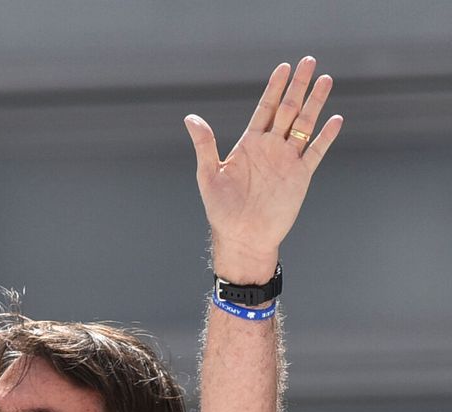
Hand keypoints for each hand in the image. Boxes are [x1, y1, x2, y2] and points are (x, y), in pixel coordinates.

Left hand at [185, 57, 343, 282]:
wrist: (242, 237)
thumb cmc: (221, 209)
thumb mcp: (209, 174)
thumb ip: (205, 145)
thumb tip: (190, 119)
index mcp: (249, 144)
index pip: (265, 108)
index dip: (274, 88)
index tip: (283, 67)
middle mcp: (270, 148)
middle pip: (288, 110)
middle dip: (298, 86)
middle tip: (309, 61)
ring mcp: (287, 160)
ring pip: (305, 125)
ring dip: (315, 103)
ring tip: (325, 80)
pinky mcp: (300, 177)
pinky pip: (316, 153)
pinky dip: (325, 137)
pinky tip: (335, 119)